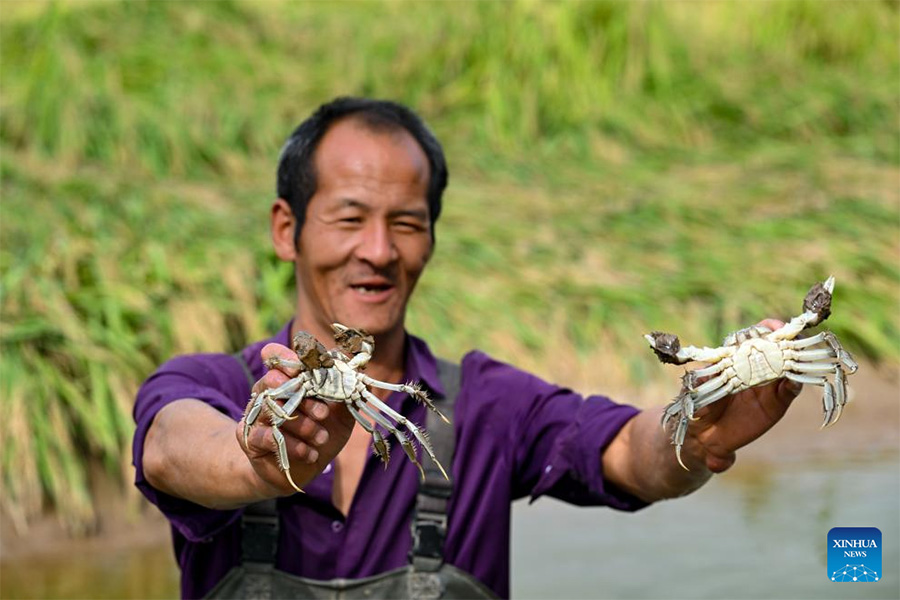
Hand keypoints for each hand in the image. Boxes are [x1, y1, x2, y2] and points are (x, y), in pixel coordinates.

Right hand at [236, 342, 355, 494]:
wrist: (304, 470)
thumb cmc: (321, 435)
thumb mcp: (341, 416)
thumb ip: (348, 395)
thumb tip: (362, 374)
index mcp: (288, 380)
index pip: (275, 356)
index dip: (285, 357)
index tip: (302, 369)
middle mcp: (267, 393)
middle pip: (273, 381)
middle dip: (303, 397)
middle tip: (324, 413)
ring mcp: (257, 415)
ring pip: (272, 410)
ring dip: (302, 425)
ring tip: (321, 438)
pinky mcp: (250, 439)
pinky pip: (265, 436)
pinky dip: (292, 446)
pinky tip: (309, 453)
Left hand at [684, 319, 802, 472]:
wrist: (705, 434)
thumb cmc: (700, 403)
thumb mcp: (698, 387)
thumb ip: (704, 378)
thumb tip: (708, 370)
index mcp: (738, 357)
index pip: (756, 336)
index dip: (766, 328)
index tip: (772, 327)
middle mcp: (757, 367)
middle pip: (779, 347)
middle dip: (787, 340)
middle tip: (791, 338)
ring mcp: (769, 384)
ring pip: (789, 367)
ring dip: (796, 359)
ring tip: (797, 356)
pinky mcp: (777, 402)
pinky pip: (790, 390)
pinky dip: (796, 383)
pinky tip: (794, 381)